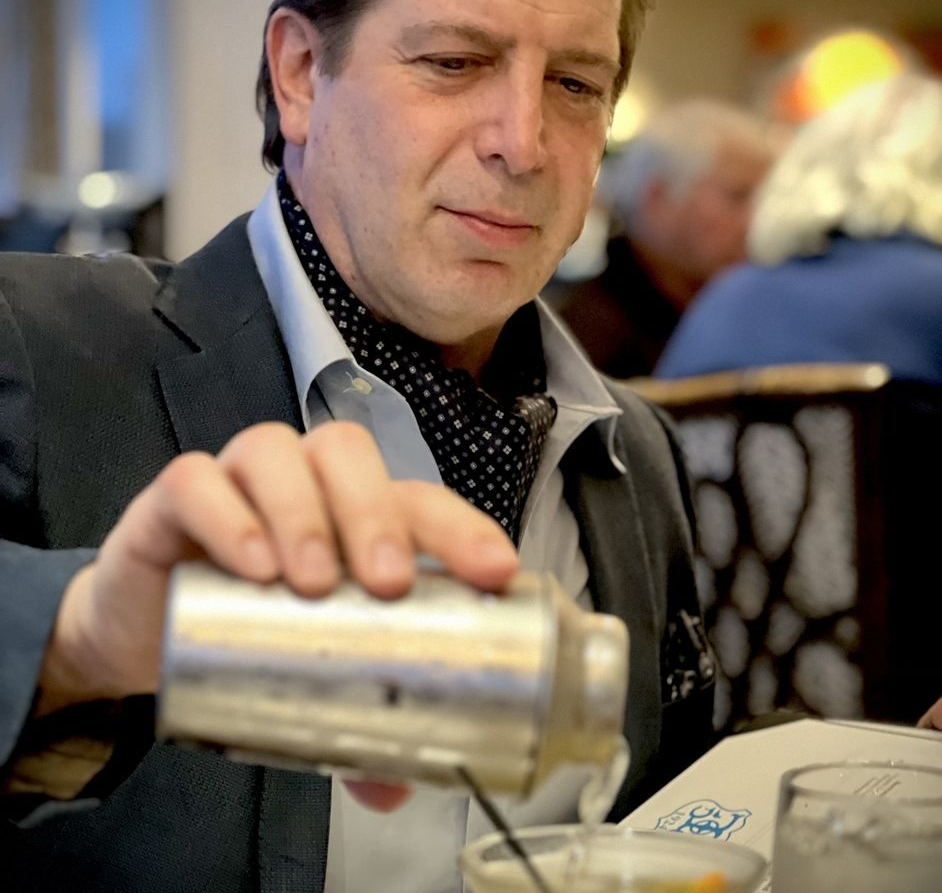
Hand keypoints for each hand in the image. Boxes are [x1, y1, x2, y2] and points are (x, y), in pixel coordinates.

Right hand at [36, 421, 517, 809]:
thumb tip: (393, 787)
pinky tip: (250, 564)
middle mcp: (305, 480)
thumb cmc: (248, 627)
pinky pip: (197, 483)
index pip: (420, 501)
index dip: (461, 529)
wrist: (147, 626)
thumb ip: (351, 720)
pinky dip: (228, 517)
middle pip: (349, 455)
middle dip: (377, 514)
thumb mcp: (308, 668)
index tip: (493, 572)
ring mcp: (240, 480)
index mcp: (356, 513)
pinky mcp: (176, 497)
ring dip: (304, 515)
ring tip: (312, 583)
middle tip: (385, 584)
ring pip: (278, 454)